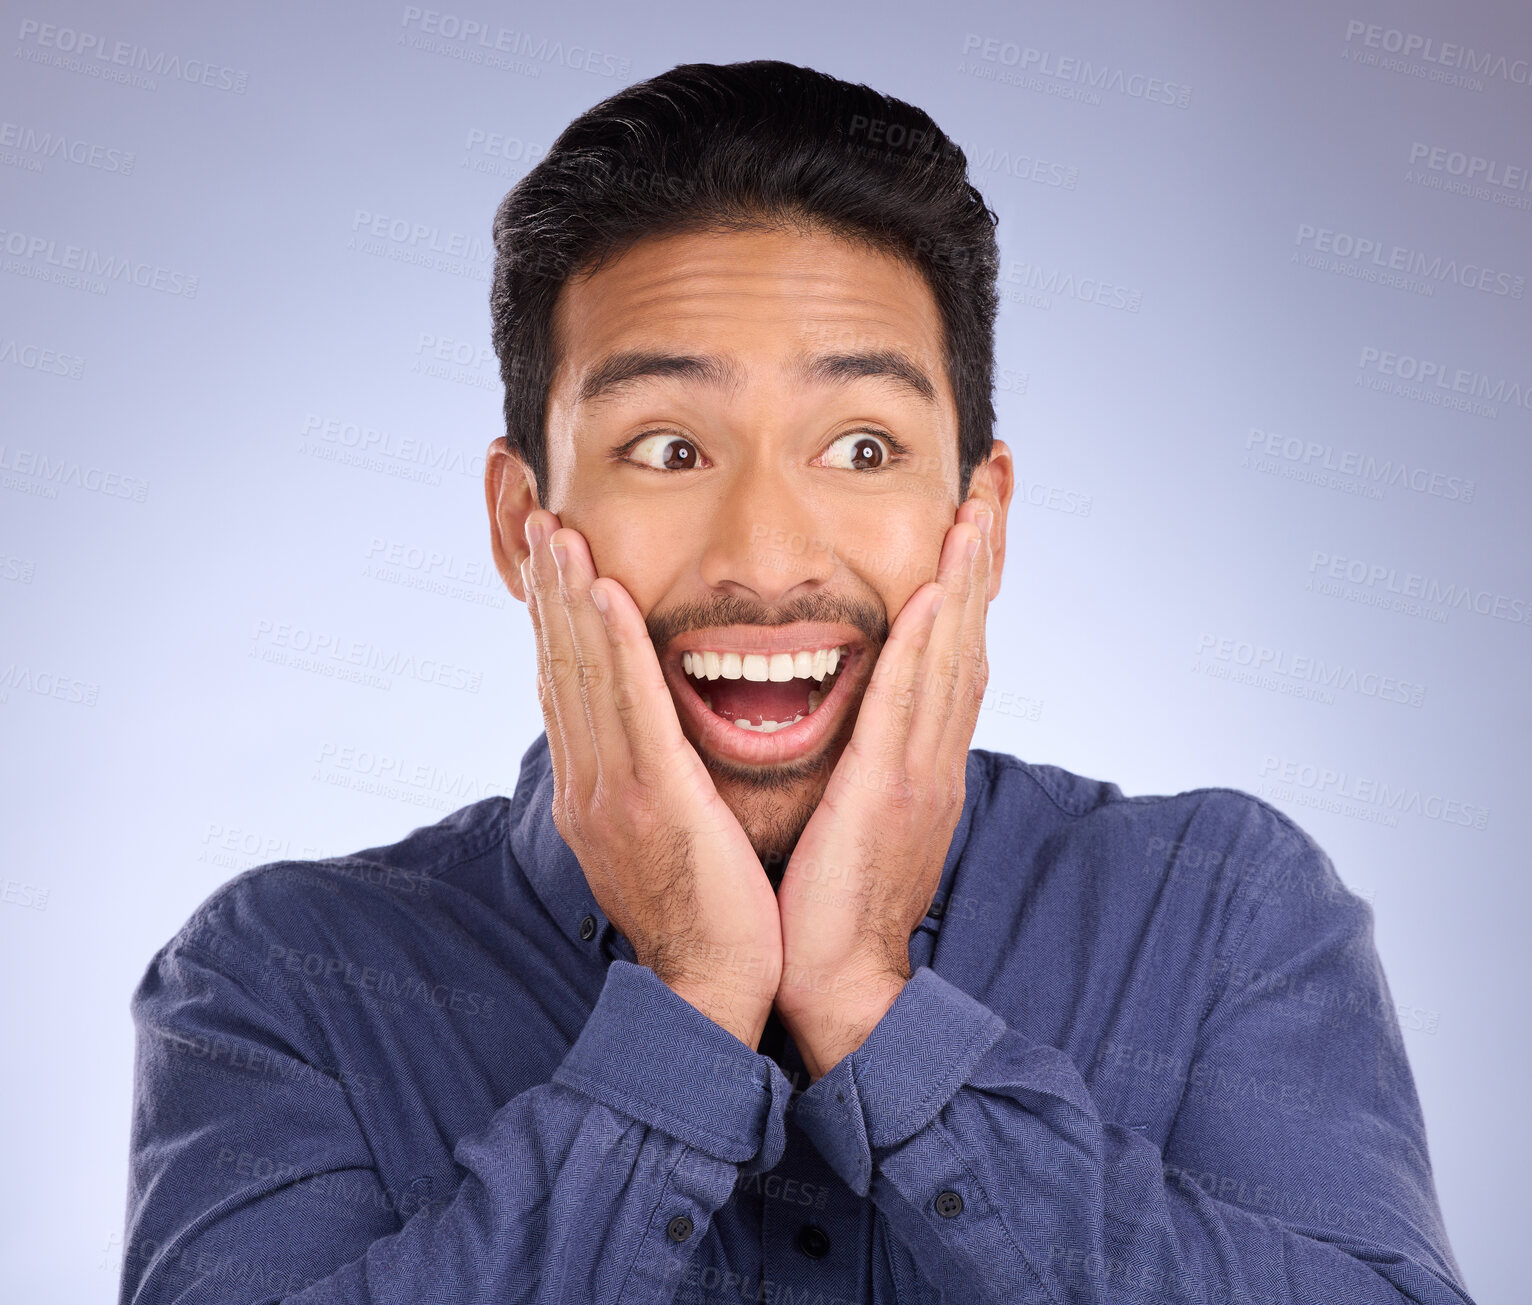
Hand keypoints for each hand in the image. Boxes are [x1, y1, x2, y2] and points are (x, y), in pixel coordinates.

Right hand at [521, 508, 781, 1047]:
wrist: (711, 989)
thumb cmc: (707, 913)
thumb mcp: (663, 837)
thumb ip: (647, 782)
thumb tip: (647, 744)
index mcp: (594, 790)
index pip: (567, 687)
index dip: (555, 620)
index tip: (555, 562)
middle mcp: (589, 783)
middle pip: (561, 668)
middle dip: (550, 592)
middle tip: (542, 521)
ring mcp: (611, 792)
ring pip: (584, 676)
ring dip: (570, 598)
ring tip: (561, 533)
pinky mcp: (650, 801)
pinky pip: (629, 710)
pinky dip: (610, 649)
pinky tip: (603, 596)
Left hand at [774, 499, 993, 1078]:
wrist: (840, 982)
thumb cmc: (835, 899)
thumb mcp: (860, 809)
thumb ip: (869, 753)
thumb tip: (859, 706)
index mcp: (923, 753)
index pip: (954, 641)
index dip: (970, 570)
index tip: (976, 505)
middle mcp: (935, 752)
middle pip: (971, 629)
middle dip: (985, 547)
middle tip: (998, 470)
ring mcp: (921, 772)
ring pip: (953, 653)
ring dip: (968, 573)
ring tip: (979, 501)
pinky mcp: (890, 795)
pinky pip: (911, 706)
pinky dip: (930, 645)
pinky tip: (937, 591)